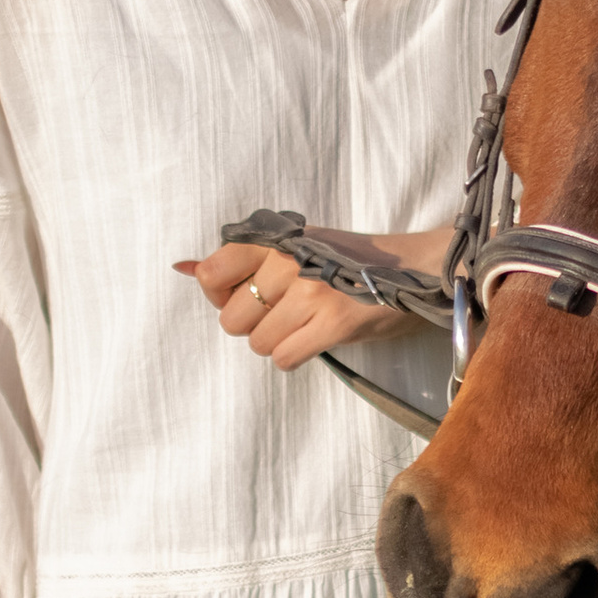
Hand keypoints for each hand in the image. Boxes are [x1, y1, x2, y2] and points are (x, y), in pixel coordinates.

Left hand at [176, 228, 446, 374]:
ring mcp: (311, 293)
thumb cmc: (350, 260)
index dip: (221, 295)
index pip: (212, 272)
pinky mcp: (333, 324)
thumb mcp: (296, 245)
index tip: (246, 294)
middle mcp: (289, 262)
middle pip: (232, 319)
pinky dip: (295, 356)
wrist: (414, 268)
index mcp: (277, 239)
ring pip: (258, 343)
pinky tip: (315, 338)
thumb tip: (182, 268)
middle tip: (284, 313)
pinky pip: (285, 358)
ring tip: (304, 324)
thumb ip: (241, 258)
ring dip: (278, 342)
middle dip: (253, 325)